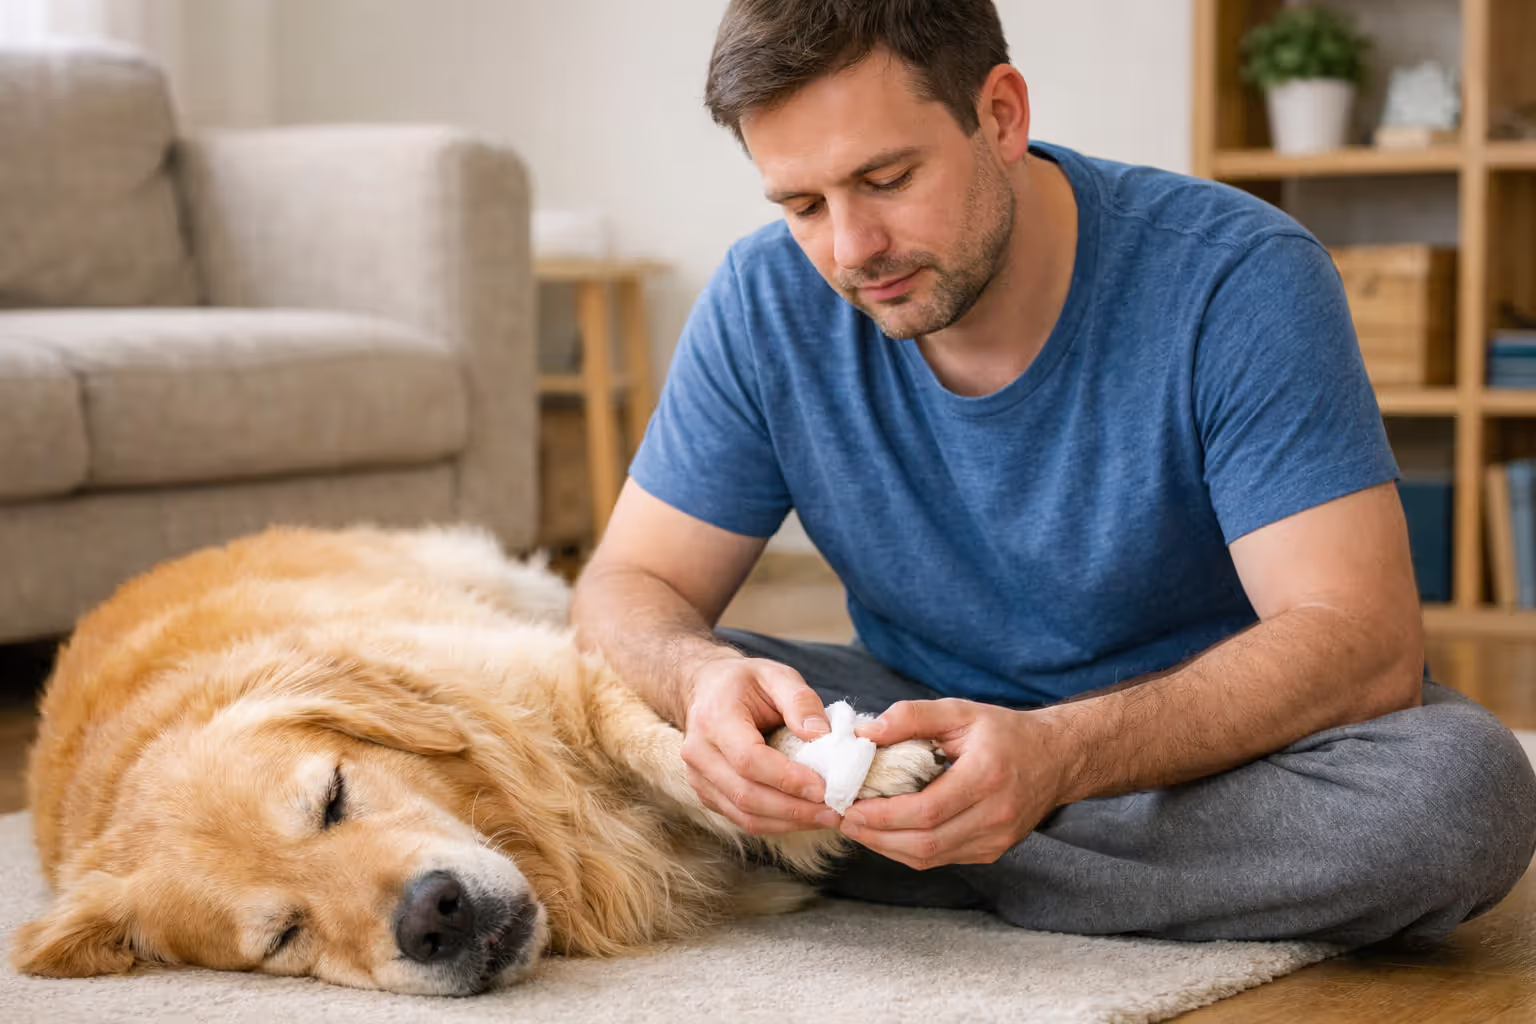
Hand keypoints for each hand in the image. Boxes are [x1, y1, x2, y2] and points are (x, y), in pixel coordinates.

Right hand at [680, 656, 842, 834]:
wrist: (707, 689)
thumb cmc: (745, 682)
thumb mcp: (776, 675)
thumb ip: (801, 701)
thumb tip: (822, 736)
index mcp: (714, 718)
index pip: (749, 759)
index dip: (787, 778)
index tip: (824, 786)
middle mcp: (699, 753)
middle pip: (746, 794)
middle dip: (794, 808)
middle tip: (834, 810)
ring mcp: (699, 778)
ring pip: (745, 815)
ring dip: (789, 821)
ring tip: (826, 816)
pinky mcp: (707, 794)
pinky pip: (743, 819)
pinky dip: (777, 823)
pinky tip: (805, 816)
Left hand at [840, 698, 1074, 869]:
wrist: (1056, 758)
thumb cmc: (1004, 732)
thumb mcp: (959, 711)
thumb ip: (912, 716)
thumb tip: (866, 733)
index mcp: (987, 777)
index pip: (926, 810)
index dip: (882, 815)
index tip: (848, 806)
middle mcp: (995, 815)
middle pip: (925, 842)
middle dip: (876, 836)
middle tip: (842, 820)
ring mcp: (996, 839)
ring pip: (930, 857)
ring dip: (887, 846)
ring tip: (857, 827)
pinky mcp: (992, 850)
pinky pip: (942, 858)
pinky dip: (908, 849)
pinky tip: (887, 832)